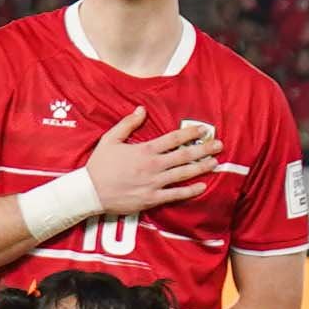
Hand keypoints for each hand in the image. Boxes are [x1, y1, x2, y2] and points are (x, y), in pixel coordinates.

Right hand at [76, 109, 232, 218]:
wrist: (89, 191)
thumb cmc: (99, 165)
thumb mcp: (110, 140)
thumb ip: (127, 124)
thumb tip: (141, 110)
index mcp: (144, 150)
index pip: (173, 139)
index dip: (190, 133)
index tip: (203, 129)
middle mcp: (153, 166)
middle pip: (184, 155)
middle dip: (204, 149)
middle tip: (219, 145)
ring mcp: (154, 183)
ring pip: (183, 174)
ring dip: (202, 167)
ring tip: (216, 162)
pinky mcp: (152, 198)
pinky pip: (175, 195)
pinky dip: (190, 191)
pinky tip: (202, 186)